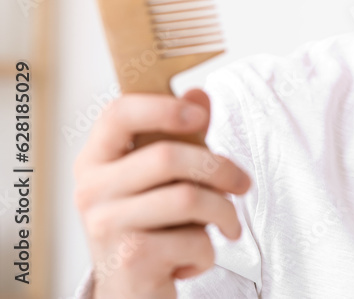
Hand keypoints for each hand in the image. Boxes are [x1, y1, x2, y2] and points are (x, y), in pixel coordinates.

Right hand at [73, 88, 251, 297]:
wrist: (132, 292)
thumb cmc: (153, 226)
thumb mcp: (166, 178)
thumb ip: (183, 136)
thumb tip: (200, 93)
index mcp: (96, 159)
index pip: (119, 114)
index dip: (163, 107)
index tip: (200, 114)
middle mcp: (91, 190)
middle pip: (168, 156)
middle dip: (221, 168)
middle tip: (243, 184)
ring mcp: (106, 226)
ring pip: (188, 198)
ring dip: (224, 213)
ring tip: (226, 225)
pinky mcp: (129, 261)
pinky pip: (193, 241)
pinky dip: (208, 251)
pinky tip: (192, 259)